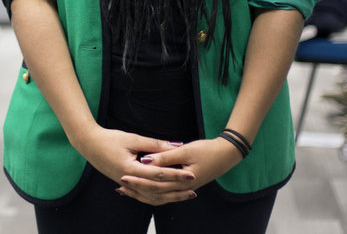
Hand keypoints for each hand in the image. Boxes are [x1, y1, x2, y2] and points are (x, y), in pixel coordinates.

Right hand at [75, 126, 197, 204]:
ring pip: (150, 196)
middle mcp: (128, 180)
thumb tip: (176, 145)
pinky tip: (166, 195)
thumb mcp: (132, 139)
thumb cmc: (109, 139)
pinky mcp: (124, 183)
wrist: (88, 144)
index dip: (176, 174)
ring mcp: (125, 184)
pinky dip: (156, 196)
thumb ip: (154, 144)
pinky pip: (143, 195)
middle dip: (176, 189)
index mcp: (130, 169)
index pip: (159, 174)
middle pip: (157, 190)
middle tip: (193, 188)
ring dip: (168, 196)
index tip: (191, 174)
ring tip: (184, 195)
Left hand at [117, 137, 242, 202]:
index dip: (139, 180)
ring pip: (159, 197)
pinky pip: (164, 193)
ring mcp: (183, 189)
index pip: (156, 184)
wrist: (226, 155)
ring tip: (125, 189)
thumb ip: (165, 156)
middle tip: (120, 183)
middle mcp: (182, 189)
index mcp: (183, 181)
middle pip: (155, 193)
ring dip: (142, 193)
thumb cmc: (207, 150)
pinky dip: (152, 192)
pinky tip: (141, 187)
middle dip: (137, 188)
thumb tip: (146, 160)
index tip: (123, 175)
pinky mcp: (183, 186)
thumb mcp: (185, 151)